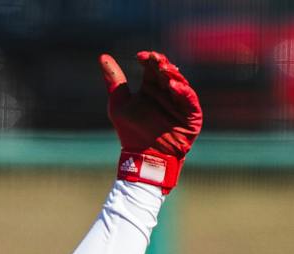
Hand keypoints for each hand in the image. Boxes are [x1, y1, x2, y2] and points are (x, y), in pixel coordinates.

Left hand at [100, 50, 201, 193]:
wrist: (143, 157)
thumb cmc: (130, 132)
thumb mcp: (118, 104)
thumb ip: (113, 80)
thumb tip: (102, 56)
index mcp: (151, 88)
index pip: (152, 68)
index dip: (148, 59)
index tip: (140, 55)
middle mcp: (166, 92)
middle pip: (166, 72)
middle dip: (161, 64)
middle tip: (154, 58)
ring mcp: (180, 103)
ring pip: (179, 83)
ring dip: (172, 74)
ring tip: (163, 68)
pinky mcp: (191, 115)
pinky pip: (189, 100)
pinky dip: (183, 92)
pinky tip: (173, 86)